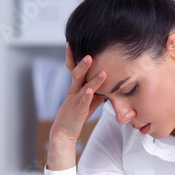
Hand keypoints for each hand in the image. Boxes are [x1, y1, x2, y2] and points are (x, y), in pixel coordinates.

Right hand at [46, 44, 106, 169]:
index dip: (73, 57)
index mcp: (76, 87)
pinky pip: (83, 103)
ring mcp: (75, 101)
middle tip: (90, 54)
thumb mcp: (88, 100)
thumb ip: (97, 90)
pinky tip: (90, 91)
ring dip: (93, 79)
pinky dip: (87, 96)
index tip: (72, 43)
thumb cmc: (77, 114)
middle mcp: (74, 91)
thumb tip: (110, 81)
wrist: (64, 132)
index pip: (74, 69)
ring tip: (102, 72)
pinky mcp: (78, 111)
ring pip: (83, 87)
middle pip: (77, 75)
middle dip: (83, 64)